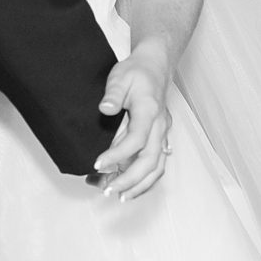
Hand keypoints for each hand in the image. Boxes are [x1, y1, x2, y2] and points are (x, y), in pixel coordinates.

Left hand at [91, 42, 171, 200]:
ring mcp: (162, 134)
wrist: (155, 66)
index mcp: (150, 111)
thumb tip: (105, 109)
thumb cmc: (137, 72)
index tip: (98, 164)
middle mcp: (160, 126)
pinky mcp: (159, 138)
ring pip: (157, 168)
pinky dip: (144, 180)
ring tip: (117, 195)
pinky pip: (157, 165)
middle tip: (107, 190)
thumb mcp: (120, 76)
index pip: (136, 140)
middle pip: (150, 161)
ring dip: (139, 185)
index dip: (117, 155)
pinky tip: (128, 186)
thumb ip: (113, 93)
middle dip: (129, 180)